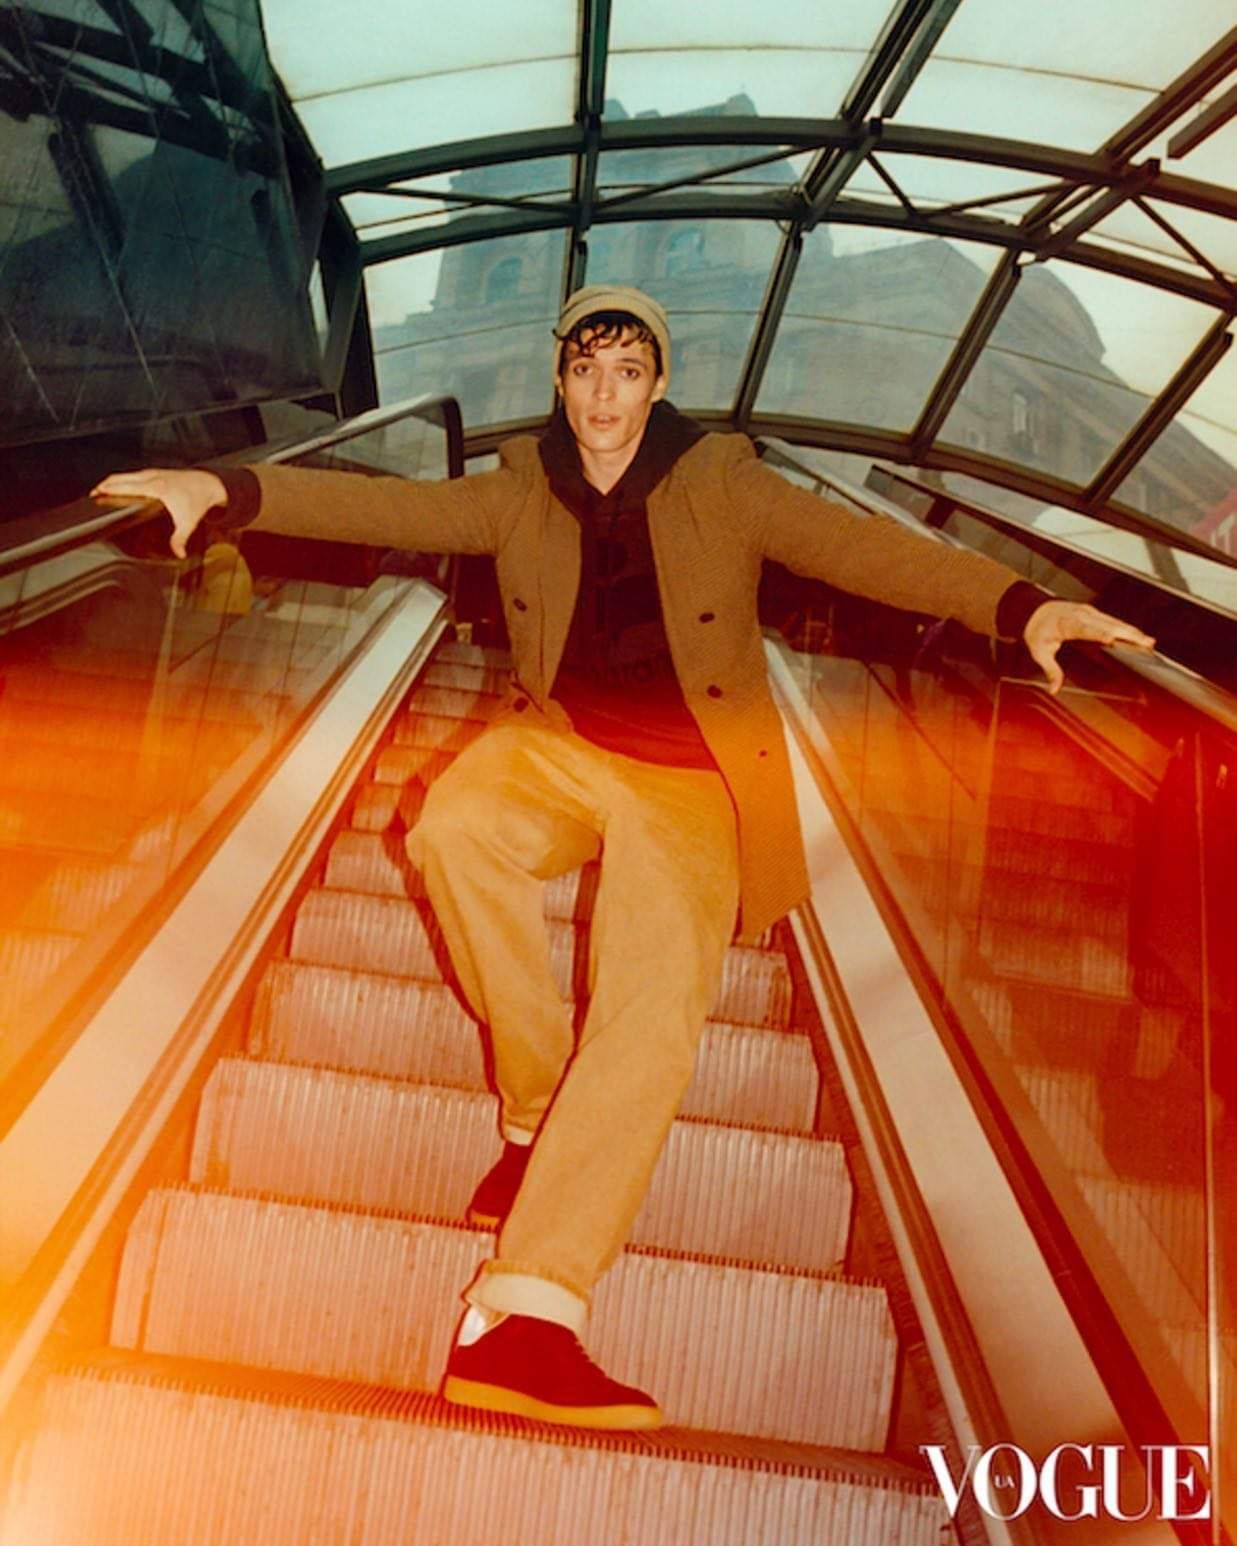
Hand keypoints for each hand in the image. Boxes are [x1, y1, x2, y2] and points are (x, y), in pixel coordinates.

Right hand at [90, 467, 226, 558]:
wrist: (210, 484)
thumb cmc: (198, 500)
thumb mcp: (189, 523)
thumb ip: (180, 539)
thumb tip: (179, 554)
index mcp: (156, 487)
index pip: (125, 486)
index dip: (108, 489)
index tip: (95, 494)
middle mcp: (152, 477)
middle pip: (121, 478)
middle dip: (105, 485)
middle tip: (92, 494)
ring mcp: (154, 472)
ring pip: (126, 474)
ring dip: (113, 481)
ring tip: (101, 489)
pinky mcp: (156, 472)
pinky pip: (134, 474)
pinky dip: (123, 479)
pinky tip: (120, 486)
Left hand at [1024, 600, 1155, 693]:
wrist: (1035, 610)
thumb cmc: (1038, 630)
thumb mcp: (1039, 651)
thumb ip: (1050, 669)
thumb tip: (1054, 688)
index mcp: (1068, 623)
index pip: (1085, 629)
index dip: (1099, 633)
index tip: (1111, 639)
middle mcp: (1082, 616)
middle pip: (1108, 624)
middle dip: (1127, 634)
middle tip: (1145, 643)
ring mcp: (1090, 613)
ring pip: (1115, 622)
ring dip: (1132, 631)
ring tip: (1149, 642)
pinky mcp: (1095, 613)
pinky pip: (1113, 620)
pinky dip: (1127, 628)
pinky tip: (1139, 636)